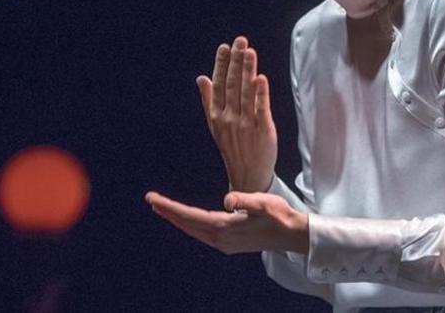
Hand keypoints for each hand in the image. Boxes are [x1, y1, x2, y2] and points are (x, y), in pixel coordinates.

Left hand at [145, 190, 307, 254]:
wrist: (292, 234)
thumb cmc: (280, 215)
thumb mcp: (264, 202)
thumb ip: (245, 199)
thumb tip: (226, 200)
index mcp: (224, 227)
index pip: (190, 216)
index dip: (170, 207)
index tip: (153, 199)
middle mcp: (220, 238)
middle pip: (187, 224)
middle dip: (168, 212)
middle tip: (151, 200)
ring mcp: (224, 243)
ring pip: (193, 230)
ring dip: (178, 220)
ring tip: (164, 209)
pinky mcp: (229, 244)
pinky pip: (202, 234)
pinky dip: (191, 225)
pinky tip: (188, 221)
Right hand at [199, 36, 276, 192]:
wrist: (247, 176)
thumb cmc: (233, 146)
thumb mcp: (216, 124)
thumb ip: (209, 100)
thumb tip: (201, 77)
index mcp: (217, 115)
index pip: (218, 85)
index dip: (221, 65)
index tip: (224, 46)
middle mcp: (229, 118)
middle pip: (232, 85)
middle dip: (235, 61)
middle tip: (240, 40)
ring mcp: (246, 124)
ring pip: (246, 93)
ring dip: (247, 71)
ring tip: (249, 51)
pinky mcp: (263, 130)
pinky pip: (261, 109)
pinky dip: (260, 94)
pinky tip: (261, 78)